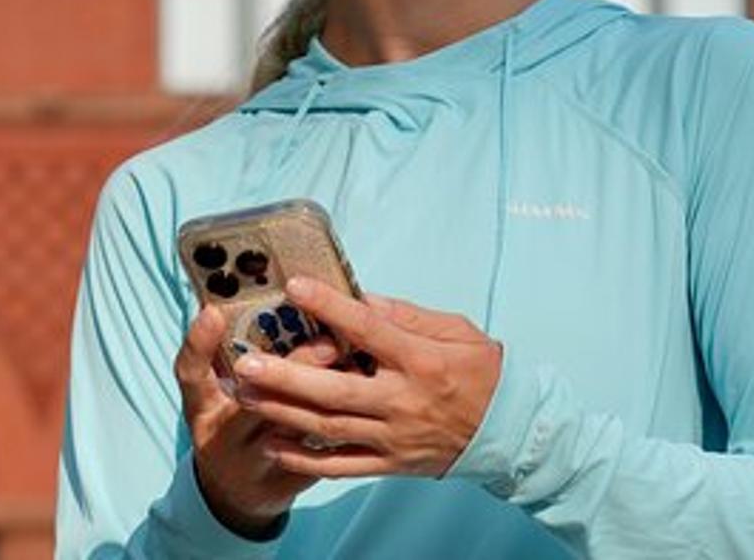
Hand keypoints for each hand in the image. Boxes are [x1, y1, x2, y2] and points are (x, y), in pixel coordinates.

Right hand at [172, 302, 345, 534]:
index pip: (190, 373)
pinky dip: (343, 425)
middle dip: (292, 370)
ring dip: (328, 397)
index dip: (199, 343)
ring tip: (358, 365)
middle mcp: (225, 436)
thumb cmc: (225, 425)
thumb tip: (245, 298)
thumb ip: (217, 352)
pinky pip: (319, 453)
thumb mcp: (210, 393)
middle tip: (327, 340)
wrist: (235, 493)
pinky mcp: (290, 480)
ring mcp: (257, 461)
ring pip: (296, 428)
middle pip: (255, 403)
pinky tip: (365, 398)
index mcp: (202, 408)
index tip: (214, 310)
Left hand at [228, 277, 504, 478]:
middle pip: (336, 391)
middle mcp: (404, 401)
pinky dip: (305, 460)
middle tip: (246, 364)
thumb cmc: (480, 370)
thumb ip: (403, 315)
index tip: (294, 287)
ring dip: (283, 413)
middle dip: (286, 378)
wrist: (509, 431)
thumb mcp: (453, 331)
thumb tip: (358, 297)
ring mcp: (396, 437)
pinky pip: (342, 466)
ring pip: (330, 428)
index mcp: (421, 360)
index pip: (369, 329)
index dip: (330, 307)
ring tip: (244, 396)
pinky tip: (272, 445)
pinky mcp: (392, 464)